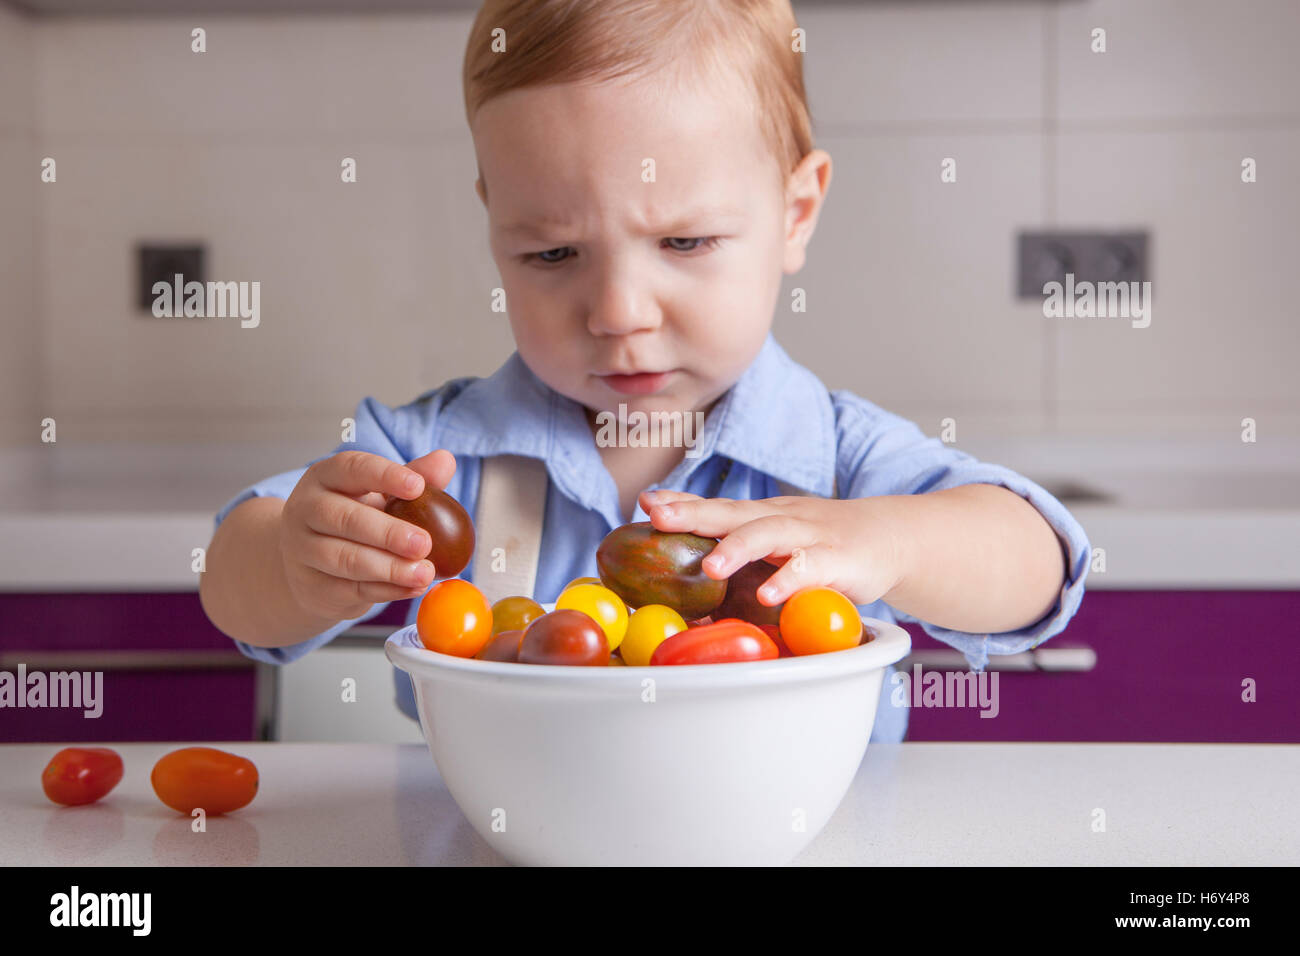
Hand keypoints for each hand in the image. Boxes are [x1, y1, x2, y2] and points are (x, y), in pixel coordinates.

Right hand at [278, 449, 456, 620]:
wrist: (312, 565)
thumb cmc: (355, 519)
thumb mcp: (382, 494)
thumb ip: (415, 477)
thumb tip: (445, 460)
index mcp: (326, 477)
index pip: (352, 468)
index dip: (385, 476)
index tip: (418, 487)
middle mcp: (307, 509)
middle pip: (345, 518)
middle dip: (388, 533)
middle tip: (424, 543)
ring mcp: (302, 550)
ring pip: (345, 558)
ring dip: (389, 568)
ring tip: (424, 572)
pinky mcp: (311, 586)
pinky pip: (349, 589)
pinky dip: (385, 591)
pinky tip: (412, 588)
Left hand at [637, 489, 904, 607]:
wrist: (891, 537)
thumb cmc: (823, 544)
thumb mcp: (777, 540)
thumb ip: (738, 553)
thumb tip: (684, 581)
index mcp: (762, 515)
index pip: (716, 506)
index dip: (681, 503)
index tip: (645, 502)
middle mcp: (781, 518)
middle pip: (733, 511)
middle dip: (693, 513)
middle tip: (658, 517)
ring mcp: (810, 536)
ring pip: (770, 534)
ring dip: (738, 547)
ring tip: (709, 565)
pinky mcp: (839, 559)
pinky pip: (811, 568)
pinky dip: (789, 580)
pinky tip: (768, 594)